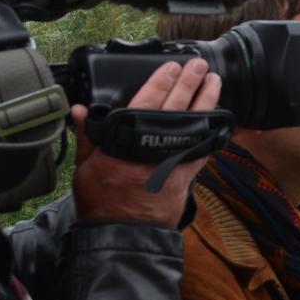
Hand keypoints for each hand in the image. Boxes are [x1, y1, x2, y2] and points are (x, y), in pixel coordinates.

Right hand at [73, 59, 220, 226]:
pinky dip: (212, 131)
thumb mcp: (86, 167)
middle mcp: (154, 146)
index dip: (162, 81)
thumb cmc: (101, 201)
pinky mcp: (188, 174)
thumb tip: (80, 109)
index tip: (172, 66)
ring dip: (207, 100)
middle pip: (177, 106)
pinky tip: (218, 117)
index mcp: (126, 140)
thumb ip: (88, 135)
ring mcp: (174, 160)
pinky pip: (204, 147)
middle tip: (199, 65)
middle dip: (190, 82)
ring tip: (215, 81)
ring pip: (196, 123)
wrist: (123, 234)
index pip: (147, 101)